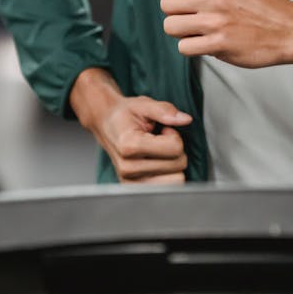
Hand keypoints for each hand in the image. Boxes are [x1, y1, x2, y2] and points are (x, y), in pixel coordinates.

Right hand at [70, 67, 191, 182]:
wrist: (106, 125)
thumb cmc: (125, 115)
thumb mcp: (144, 104)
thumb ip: (165, 110)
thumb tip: (186, 119)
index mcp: (129, 145)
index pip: (175, 148)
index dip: (174, 134)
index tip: (163, 130)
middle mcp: (128, 168)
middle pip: (178, 165)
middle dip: (175, 149)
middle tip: (159, 140)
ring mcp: (131, 182)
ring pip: (177, 180)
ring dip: (172, 163)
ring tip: (157, 152)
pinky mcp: (135, 189)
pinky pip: (168, 188)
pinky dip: (168, 174)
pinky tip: (156, 162)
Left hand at [160, 0, 292, 72]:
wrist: (290, 30)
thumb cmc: (267, 3)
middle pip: (167, 3)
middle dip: (175, 11)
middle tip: (190, 15)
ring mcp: (217, 22)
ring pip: (171, 27)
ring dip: (181, 31)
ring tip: (196, 30)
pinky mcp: (220, 44)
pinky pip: (185, 48)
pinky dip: (191, 47)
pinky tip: (205, 42)